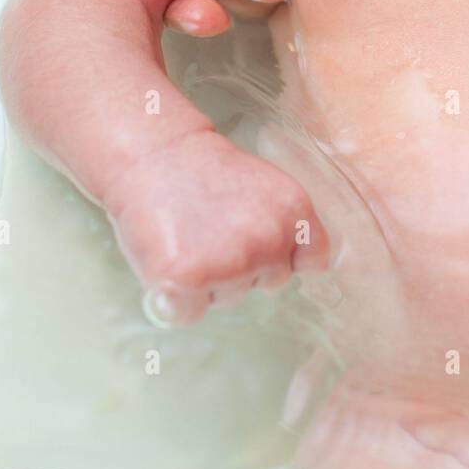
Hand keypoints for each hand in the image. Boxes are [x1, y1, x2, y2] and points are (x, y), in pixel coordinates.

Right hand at [104, 128, 329, 325]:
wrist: (155, 154)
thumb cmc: (206, 172)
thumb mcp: (266, 187)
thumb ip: (286, 224)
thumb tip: (302, 267)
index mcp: (295, 212)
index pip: (314, 260)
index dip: (285, 257)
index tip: (263, 245)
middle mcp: (270, 241)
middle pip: (271, 284)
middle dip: (244, 268)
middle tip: (212, 231)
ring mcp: (231, 264)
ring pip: (229, 299)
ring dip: (209, 282)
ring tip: (189, 238)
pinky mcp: (189, 281)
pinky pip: (189, 314)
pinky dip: (174, 300)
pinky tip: (168, 260)